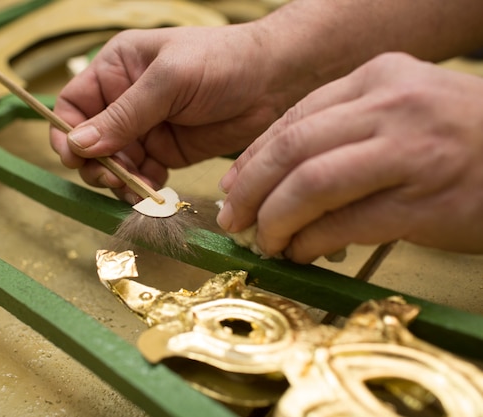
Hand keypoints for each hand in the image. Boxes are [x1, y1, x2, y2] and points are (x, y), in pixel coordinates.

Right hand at [50, 24, 286, 202]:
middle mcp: (125, 100)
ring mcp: (146, 129)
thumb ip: (125, 114)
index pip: (74, 104)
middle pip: (90, 141)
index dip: (67, 132)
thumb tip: (79, 144)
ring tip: (135, 189)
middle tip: (114, 177)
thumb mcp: (169, 81)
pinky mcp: (166, 152)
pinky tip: (153, 191)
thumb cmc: (222, 62)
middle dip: (96, 163)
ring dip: (119, 180)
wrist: (274, 81)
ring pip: (115, 163)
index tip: (75, 157)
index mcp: (117, 69)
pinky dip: (142, 187)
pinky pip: (141, 175)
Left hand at [217, 52, 482, 262]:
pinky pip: (345, 224)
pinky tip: (301, 251)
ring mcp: (411, 152)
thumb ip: (344, 131)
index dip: (252, 158)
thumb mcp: (403, 112)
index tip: (231, 186)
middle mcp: (392, 106)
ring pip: (311, 185)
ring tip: (264, 241)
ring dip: (275, 220)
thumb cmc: (462, 140)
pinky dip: (310, 241)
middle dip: (250, 189)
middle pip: (292, 149)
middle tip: (232, 218)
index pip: (294, 118)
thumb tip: (273, 176)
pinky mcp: (425, 202)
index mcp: (380, 77)